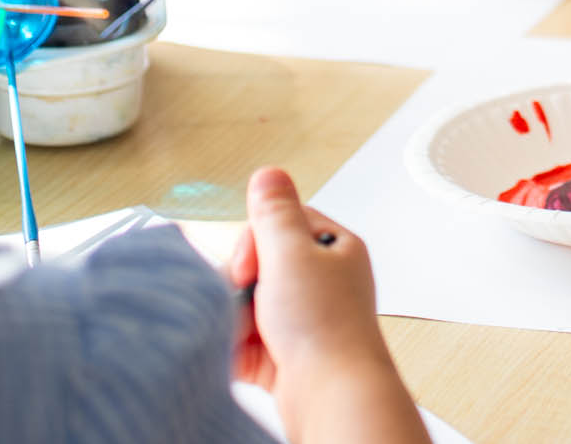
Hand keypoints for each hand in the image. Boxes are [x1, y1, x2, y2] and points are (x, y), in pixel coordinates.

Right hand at [228, 168, 410, 431]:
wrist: (332, 396)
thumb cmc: (325, 327)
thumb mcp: (292, 254)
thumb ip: (274, 213)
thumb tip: (269, 173)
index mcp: (334, 248)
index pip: (281, 224)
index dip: (256, 241)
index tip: (251, 264)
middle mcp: (323, 282)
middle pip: (259, 265)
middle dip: (241, 284)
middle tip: (247, 301)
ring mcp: (305, 319)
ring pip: (248, 304)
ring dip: (236, 319)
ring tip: (245, 335)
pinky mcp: (287, 355)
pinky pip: (246, 341)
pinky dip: (237, 348)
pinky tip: (239, 355)